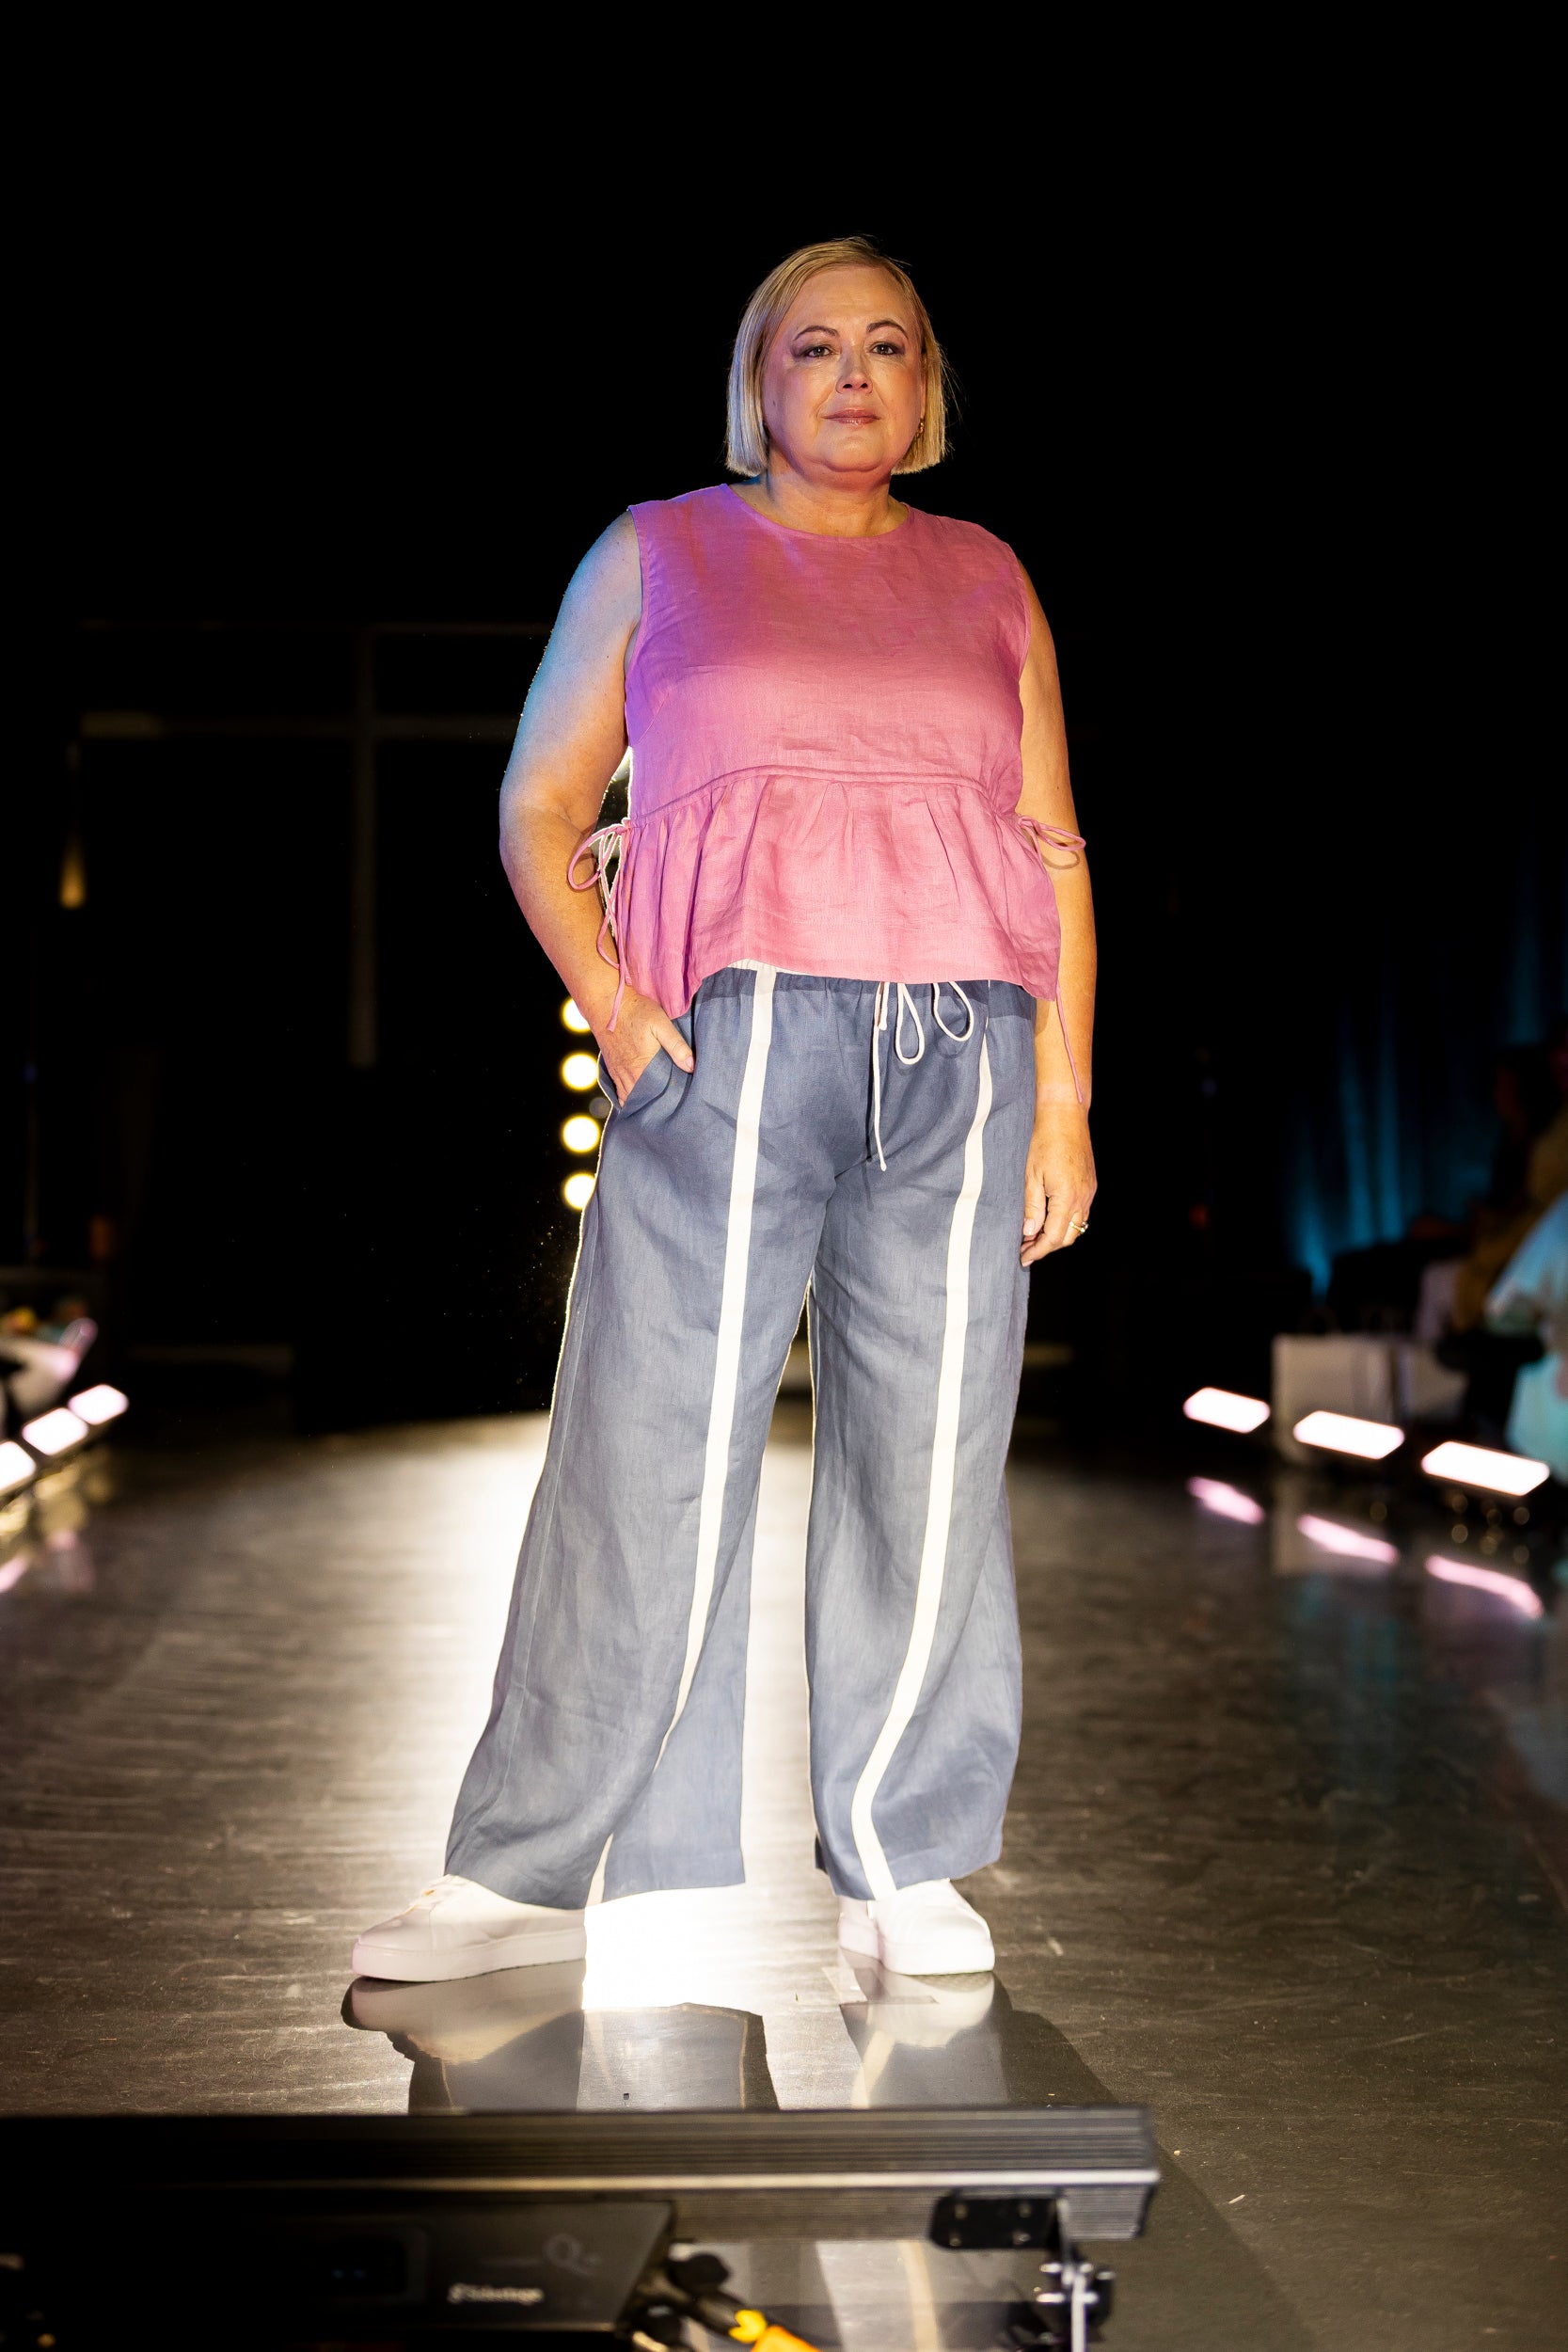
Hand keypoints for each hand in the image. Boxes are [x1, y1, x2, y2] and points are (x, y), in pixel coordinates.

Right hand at [594, 985, 693, 1105]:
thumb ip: (676, 1046)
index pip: (659, 1093)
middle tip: (673, 1110)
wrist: (606, 1003)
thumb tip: (692, 1067)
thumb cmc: (636, 1011)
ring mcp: (618, 1073)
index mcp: (643, 1066)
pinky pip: (620, 1092)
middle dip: (658, 1106)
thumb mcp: (661, 1023)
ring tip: (658, 1110)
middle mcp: (629, 1074)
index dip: (670, 1101)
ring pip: (630, 1098)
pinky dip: (628, 1099)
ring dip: (643, 1104)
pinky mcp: (612, 1069)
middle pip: (645, 1099)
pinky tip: (638, 1101)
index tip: (682, 1104)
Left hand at [1021, 1101, 1095, 1265]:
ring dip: (1057, 1235)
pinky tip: (1049, 1218)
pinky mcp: (1090, 1184)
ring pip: (1077, 1226)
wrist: (1065, 1116)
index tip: (1023, 1257)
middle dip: (1047, 1247)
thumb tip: (1030, 1233)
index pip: (1053, 1237)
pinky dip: (1066, 1222)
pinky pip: (1081, 1212)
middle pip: (1068, 1237)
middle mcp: (1083, 1197)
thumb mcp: (1031, 1176)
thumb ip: (1032, 1207)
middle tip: (1025, 1249)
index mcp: (1067, 1197)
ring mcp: (1089, 1191)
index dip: (1038, 1251)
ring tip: (1034, 1236)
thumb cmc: (1044, 1141)